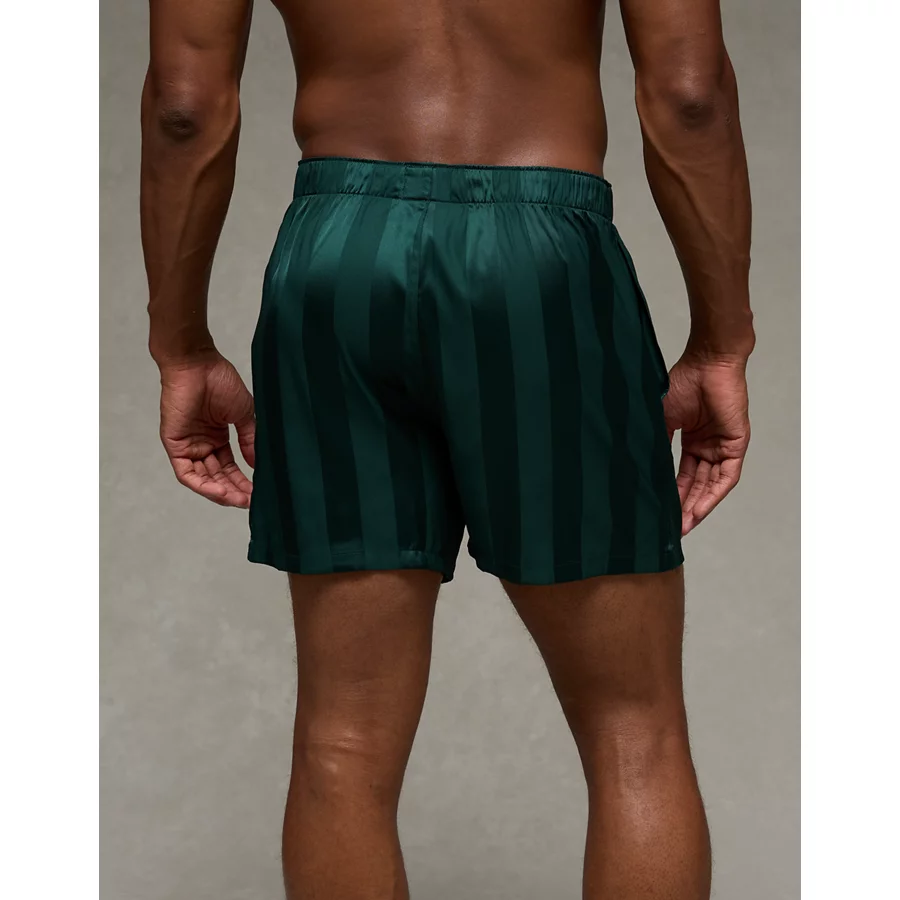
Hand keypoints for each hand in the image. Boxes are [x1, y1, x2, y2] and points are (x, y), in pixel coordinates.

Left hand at [158, 352, 255, 507]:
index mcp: (217, 437)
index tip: (259, 492)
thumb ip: (250, 440)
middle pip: (217, 477)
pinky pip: (187, 473)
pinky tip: (221, 492)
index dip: (243, 482)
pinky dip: (203, 485)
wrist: (197, 364)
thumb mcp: (243, 414)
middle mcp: (202, 444)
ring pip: (203, 479)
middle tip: (251, 501)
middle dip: (234, 491)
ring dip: (221, 492)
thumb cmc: (219, 381)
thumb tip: (257, 465)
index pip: (230, 468)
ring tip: (239, 500)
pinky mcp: (174, 445)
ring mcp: (187, 446)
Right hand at [663, 354, 750, 535]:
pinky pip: (725, 477)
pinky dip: (712, 495)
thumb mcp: (662, 420)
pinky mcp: (736, 445)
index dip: (671, 495)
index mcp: (692, 440)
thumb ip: (656, 444)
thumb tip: (640, 469)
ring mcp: (723, 446)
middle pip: (696, 485)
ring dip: (697, 506)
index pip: (681, 475)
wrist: (707, 362)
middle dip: (683, 507)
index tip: (659, 513)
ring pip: (710, 485)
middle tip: (670, 528)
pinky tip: (698, 510)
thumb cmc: (684, 382)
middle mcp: (708, 446)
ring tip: (681, 526)